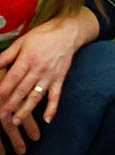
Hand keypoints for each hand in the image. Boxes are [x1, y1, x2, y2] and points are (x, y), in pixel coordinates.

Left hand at [0, 14, 91, 153]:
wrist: (68, 32)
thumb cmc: (42, 36)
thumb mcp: (21, 42)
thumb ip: (6, 56)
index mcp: (27, 59)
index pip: (12, 78)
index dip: (3, 89)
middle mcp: (38, 69)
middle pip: (22, 90)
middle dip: (10, 105)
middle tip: (1, 117)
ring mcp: (50, 76)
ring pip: (36, 96)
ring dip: (26, 110)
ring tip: (16, 122)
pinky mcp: (60, 79)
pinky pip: (56, 96)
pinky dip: (52, 108)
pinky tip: (47, 119)